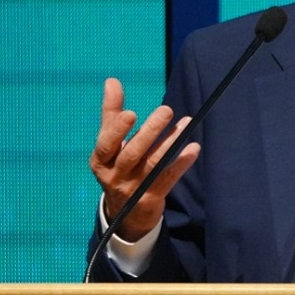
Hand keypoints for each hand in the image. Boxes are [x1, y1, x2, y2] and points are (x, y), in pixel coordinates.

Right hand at [88, 78, 199, 241]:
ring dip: (171, 142)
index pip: (107, 144)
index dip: (118, 130)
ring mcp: (134, 189)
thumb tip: (112, 81)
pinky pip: (169, 178)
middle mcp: (114, 176)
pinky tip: (194, 148)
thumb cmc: (116, 166)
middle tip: (166, 110)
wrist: (124, 213)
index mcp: (100, 161)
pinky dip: (182, 163)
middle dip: (150, 132)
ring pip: (153, 165)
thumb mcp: (108, 144)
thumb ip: (111, 113)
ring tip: (185, 123)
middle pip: (132, 154)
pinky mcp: (151, 197)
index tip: (131, 113)